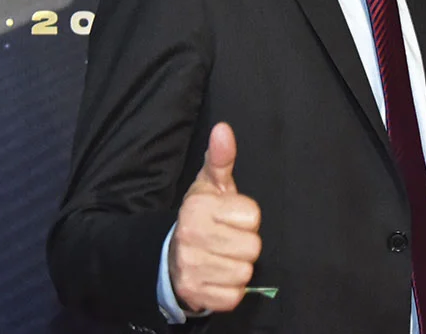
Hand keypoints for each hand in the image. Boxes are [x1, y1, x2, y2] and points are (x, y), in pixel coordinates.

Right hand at [169, 122, 261, 312]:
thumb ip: (221, 158)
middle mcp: (191, 235)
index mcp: (198, 206)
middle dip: (244, 244)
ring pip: (245, 272)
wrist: (173, 257)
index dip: (247, 218)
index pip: (252, 217)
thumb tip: (223, 129)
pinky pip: (234, 296)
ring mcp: (192, 267)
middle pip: (252, 246)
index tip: (231, 217)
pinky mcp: (196, 293)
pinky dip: (231, 290)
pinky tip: (219, 276)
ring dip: (238, 267)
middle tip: (228, 239)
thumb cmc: (202, 216)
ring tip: (223, 257)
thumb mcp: (211, 184)